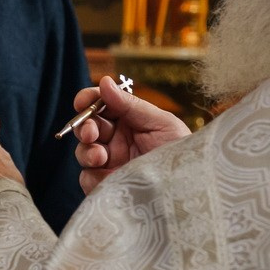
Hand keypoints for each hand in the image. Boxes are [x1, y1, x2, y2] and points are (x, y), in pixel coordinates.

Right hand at [70, 80, 191, 193]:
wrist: (188, 188)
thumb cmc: (181, 152)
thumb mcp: (161, 123)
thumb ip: (130, 104)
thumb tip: (104, 81)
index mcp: (129, 121)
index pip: (101, 106)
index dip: (88, 101)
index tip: (82, 103)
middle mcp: (117, 140)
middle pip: (87, 127)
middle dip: (84, 127)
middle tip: (90, 133)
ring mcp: (110, 163)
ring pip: (83, 151)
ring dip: (87, 151)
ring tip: (101, 157)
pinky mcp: (106, 184)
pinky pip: (87, 177)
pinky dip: (92, 175)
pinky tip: (108, 176)